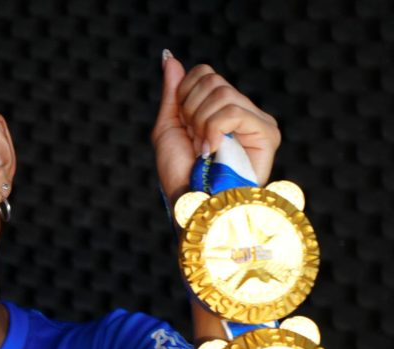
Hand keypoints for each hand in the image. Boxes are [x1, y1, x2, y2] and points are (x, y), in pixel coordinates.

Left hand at [151, 51, 280, 201]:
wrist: (191, 202)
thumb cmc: (179, 173)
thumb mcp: (168, 126)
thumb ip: (173, 92)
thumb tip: (170, 58)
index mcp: (221, 108)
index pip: (204, 74)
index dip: (184, 96)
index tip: (184, 127)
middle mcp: (242, 111)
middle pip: (212, 80)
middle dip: (191, 112)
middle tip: (195, 141)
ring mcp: (257, 121)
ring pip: (221, 93)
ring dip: (201, 124)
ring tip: (204, 150)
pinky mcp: (267, 133)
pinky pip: (233, 111)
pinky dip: (214, 130)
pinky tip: (213, 150)